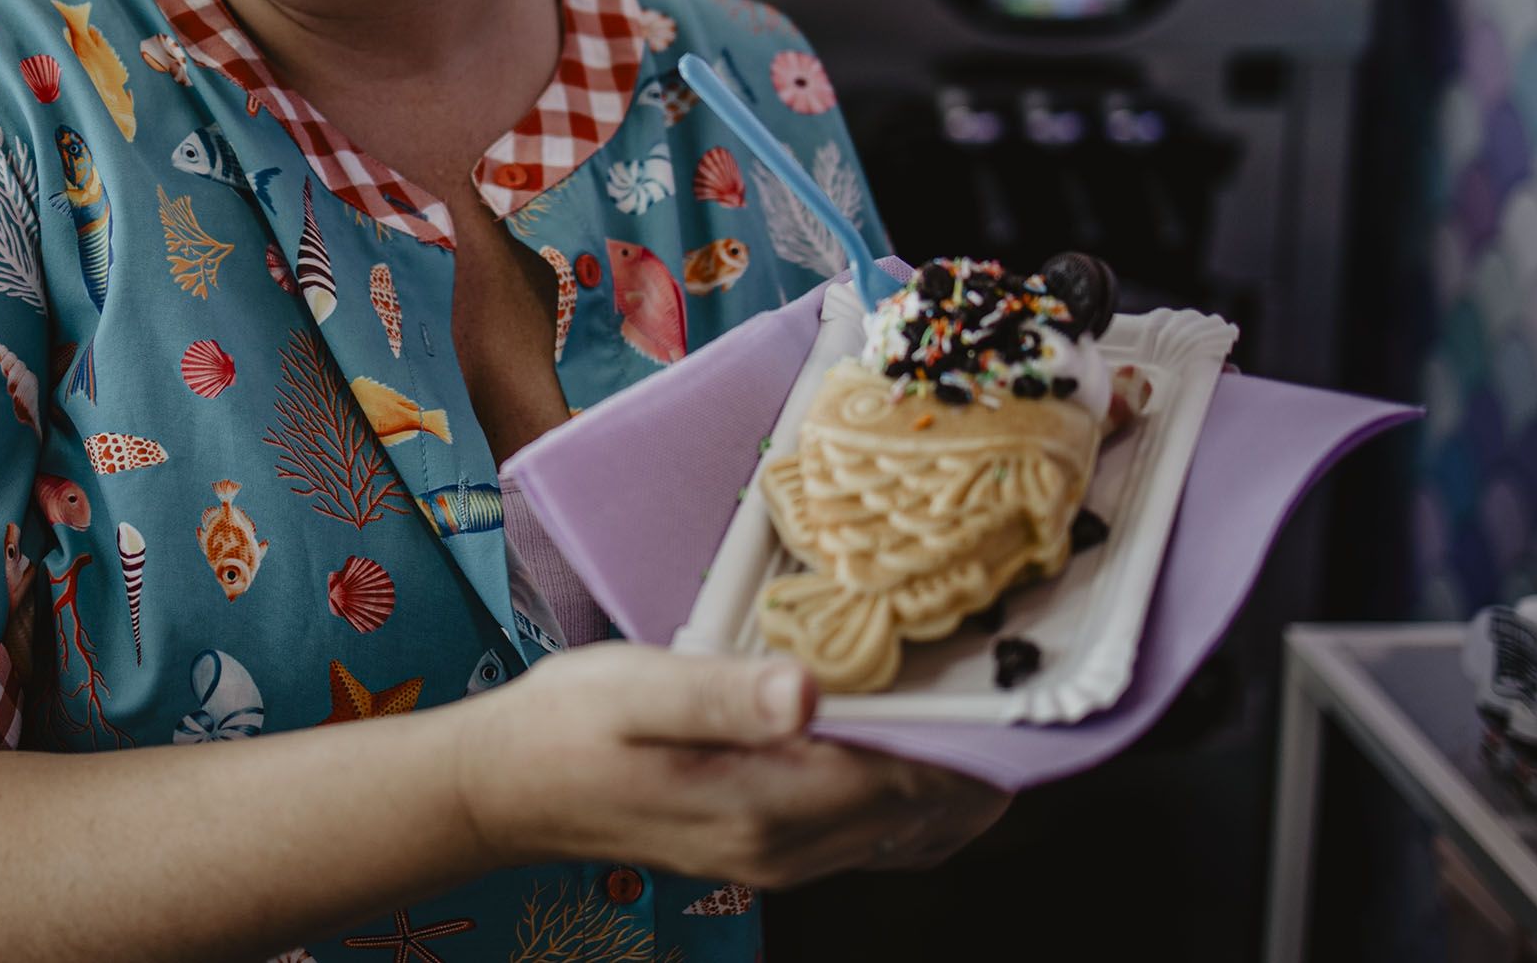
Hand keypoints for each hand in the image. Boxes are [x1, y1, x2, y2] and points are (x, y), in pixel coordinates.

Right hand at [443, 642, 1010, 888]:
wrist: (507, 791)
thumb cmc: (566, 725)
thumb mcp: (637, 688)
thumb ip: (725, 693)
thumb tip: (808, 691)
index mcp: (766, 804)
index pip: (905, 773)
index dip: (971, 730)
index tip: (1022, 675)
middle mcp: (787, 848)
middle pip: (920, 808)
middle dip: (979, 752)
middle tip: (1028, 676)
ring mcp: (780, 860)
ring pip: (905, 828)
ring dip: (953, 776)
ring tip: (991, 706)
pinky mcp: (768, 854)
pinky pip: (872, 835)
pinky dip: (913, 795)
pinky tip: (924, 750)